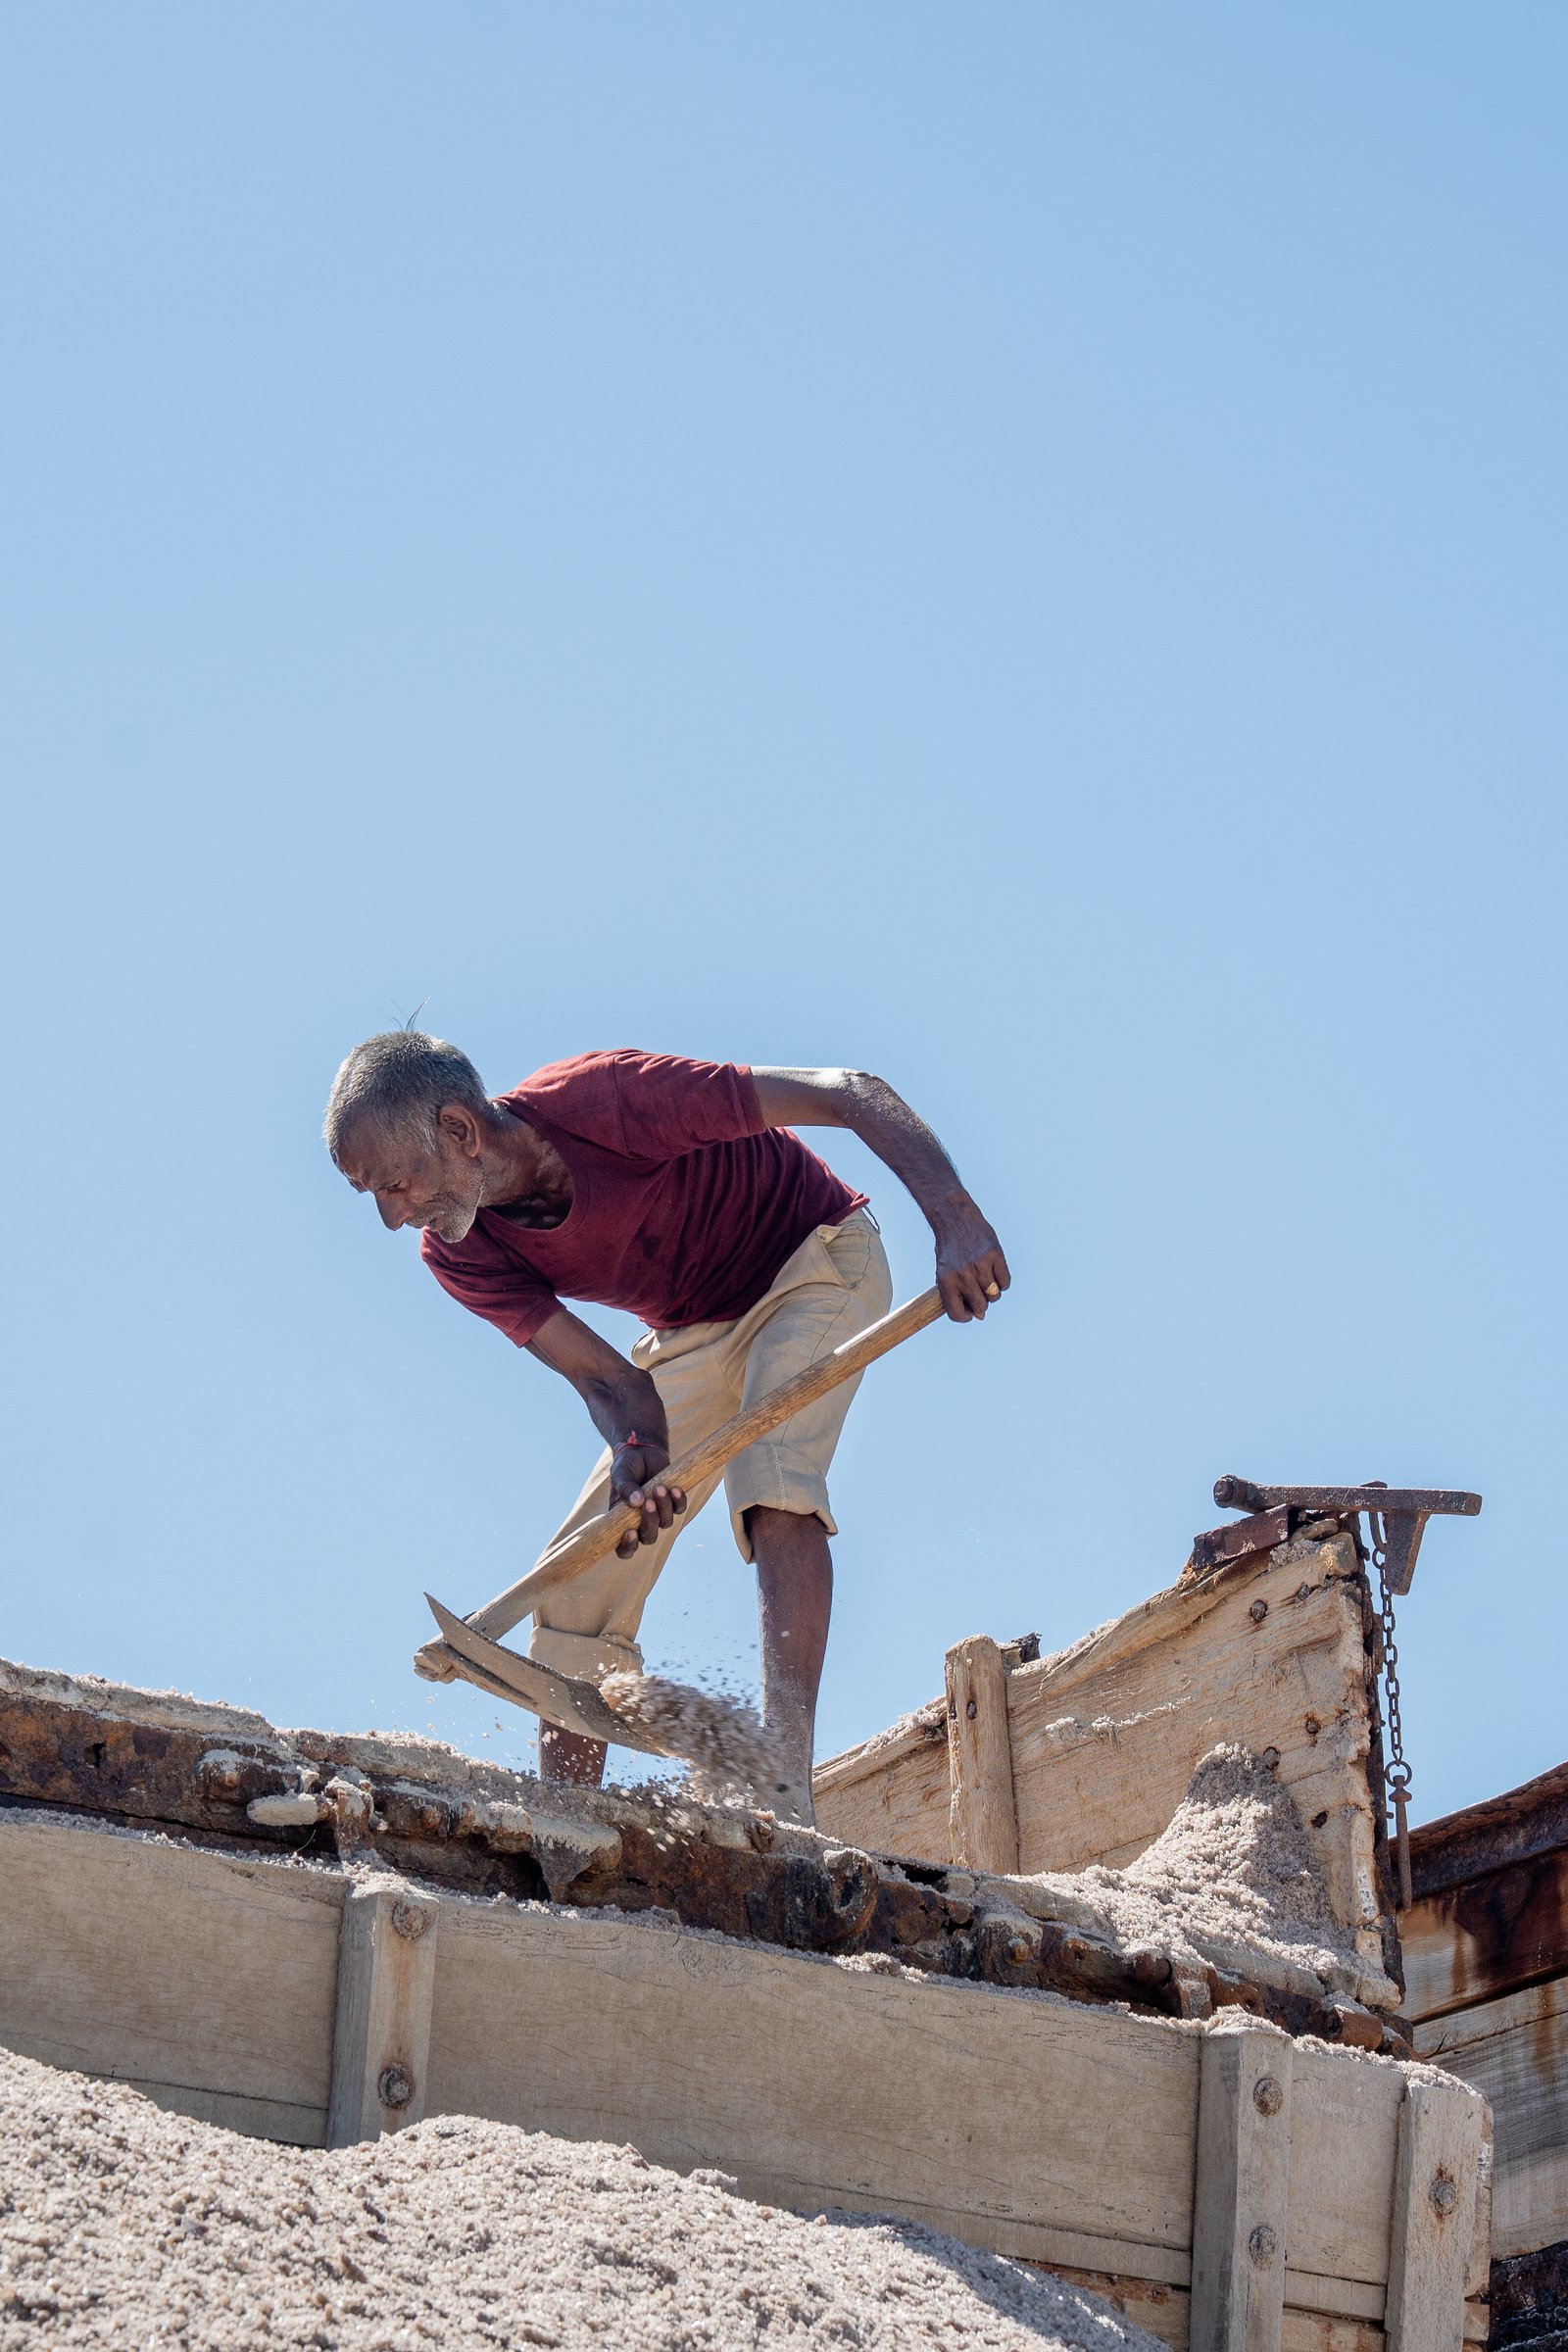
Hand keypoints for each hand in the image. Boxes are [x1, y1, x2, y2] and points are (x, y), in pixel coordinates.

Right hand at [609, 1431, 687, 1557]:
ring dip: (664, 1507)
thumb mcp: (620, 1474)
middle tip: (648, 1502)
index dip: (628, 1547)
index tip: (630, 1532)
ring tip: (659, 1487)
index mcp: (621, 1522)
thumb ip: (625, 1488)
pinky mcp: (672, 1503)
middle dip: (650, 1522)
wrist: (642, 1450)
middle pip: (649, 1538)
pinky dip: (679, 1500)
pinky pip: (680, 1509)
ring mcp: (658, 1514)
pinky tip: (674, 1487)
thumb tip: (636, 1502)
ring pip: (666, 1523)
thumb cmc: (626, 1466)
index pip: (624, 1549)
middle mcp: (640, 1522)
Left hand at [934, 1202, 1010, 1321]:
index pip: (958, 1314)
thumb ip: (958, 1295)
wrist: (955, 1218)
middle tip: (977, 1291)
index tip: (968, 1311)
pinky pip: (1005, 1282)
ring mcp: (980, 1265)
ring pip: (995, 1295)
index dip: (965, 1316)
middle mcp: (963, 1274)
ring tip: (985, 1281)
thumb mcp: (944, 1272)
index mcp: (946, 1281)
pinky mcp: (995, 1255)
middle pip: (981, 1306)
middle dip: (980, 1304)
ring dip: (992, 1293)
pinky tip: (994, 1272)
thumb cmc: (949, 1250)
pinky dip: (1002, 1281)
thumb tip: (980, 1316)